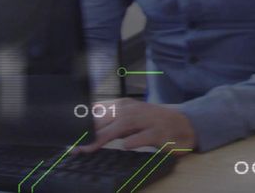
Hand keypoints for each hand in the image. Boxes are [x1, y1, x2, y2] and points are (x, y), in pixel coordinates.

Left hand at [76, 99, 195, 154]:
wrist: (184, 125)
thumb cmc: (153, 123)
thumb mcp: (130, 120)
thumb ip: (110, 122)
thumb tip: (85, 128)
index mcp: (125, 106)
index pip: (99, 111)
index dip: (84, 122)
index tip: (69, 134)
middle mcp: (135, 110)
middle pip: (108, 118)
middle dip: (89, 132)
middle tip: (74, 146)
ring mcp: (148, 120)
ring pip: (123, 125)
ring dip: (104, 137)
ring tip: (90, 148)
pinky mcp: (160, 132)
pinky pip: (144, 136)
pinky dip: (134, 141)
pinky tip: (126, 146)